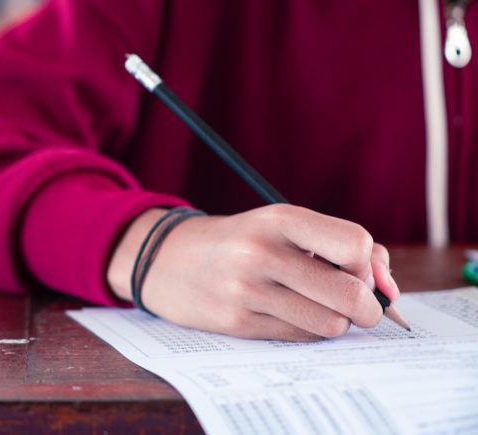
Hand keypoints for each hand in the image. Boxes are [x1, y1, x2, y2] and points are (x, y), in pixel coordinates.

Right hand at [107, 205, 399, 340]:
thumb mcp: (285, 226)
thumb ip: (344, 247)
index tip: (356, 271)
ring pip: (330, 323)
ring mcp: (245, 289)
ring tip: (317, 308)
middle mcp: (260, 251)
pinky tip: (288, 314)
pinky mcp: (236, 322)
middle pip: (349, 293)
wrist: (168, 258)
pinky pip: (299, 337)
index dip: (368, 265)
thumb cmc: (242, 242)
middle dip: (366, 307)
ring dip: (335, 322)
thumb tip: (387, 292)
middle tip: (357, 306)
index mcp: (278, 218)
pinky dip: (306, 330)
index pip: (355, 244)